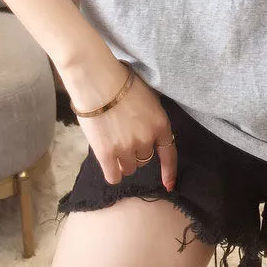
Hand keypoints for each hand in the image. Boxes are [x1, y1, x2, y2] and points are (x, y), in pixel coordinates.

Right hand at [72, 70, 177, 190]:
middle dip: (136, 152)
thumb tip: (148, 129)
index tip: (168, 184)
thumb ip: (152, 118)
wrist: (98, 82)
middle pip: (144, 159)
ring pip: (129, 168)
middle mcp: (146, 140)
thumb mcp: (149, 97)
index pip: (169, 153)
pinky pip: (113, 176)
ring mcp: (127, 148)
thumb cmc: (122, 82)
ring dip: (123, 160)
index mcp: (160, 124)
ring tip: (113, 142)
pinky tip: (108, 162)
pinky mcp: (107, 155)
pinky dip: (112, 172)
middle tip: (124, 136)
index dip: (169, 171)